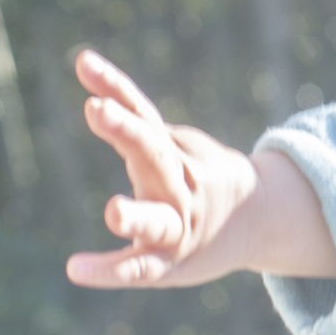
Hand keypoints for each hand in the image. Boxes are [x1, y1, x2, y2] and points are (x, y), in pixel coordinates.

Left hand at [65, 49, 258, 287]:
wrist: (260, 218)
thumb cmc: (201, 176)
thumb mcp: (176, 142)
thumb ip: (132, 115)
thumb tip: (91, 72)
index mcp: (176, 152)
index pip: (142, 113)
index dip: (114, 88)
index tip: (84, 64)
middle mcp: (178, 184)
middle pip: (154, 154)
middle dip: (127, 132)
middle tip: (98, 109)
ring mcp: (178, 225)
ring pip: (158, 221)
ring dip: (137, 216)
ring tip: (113, 211)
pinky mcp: (170, 263)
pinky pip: (141, 269)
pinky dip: (111, 270)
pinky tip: (76, 269)